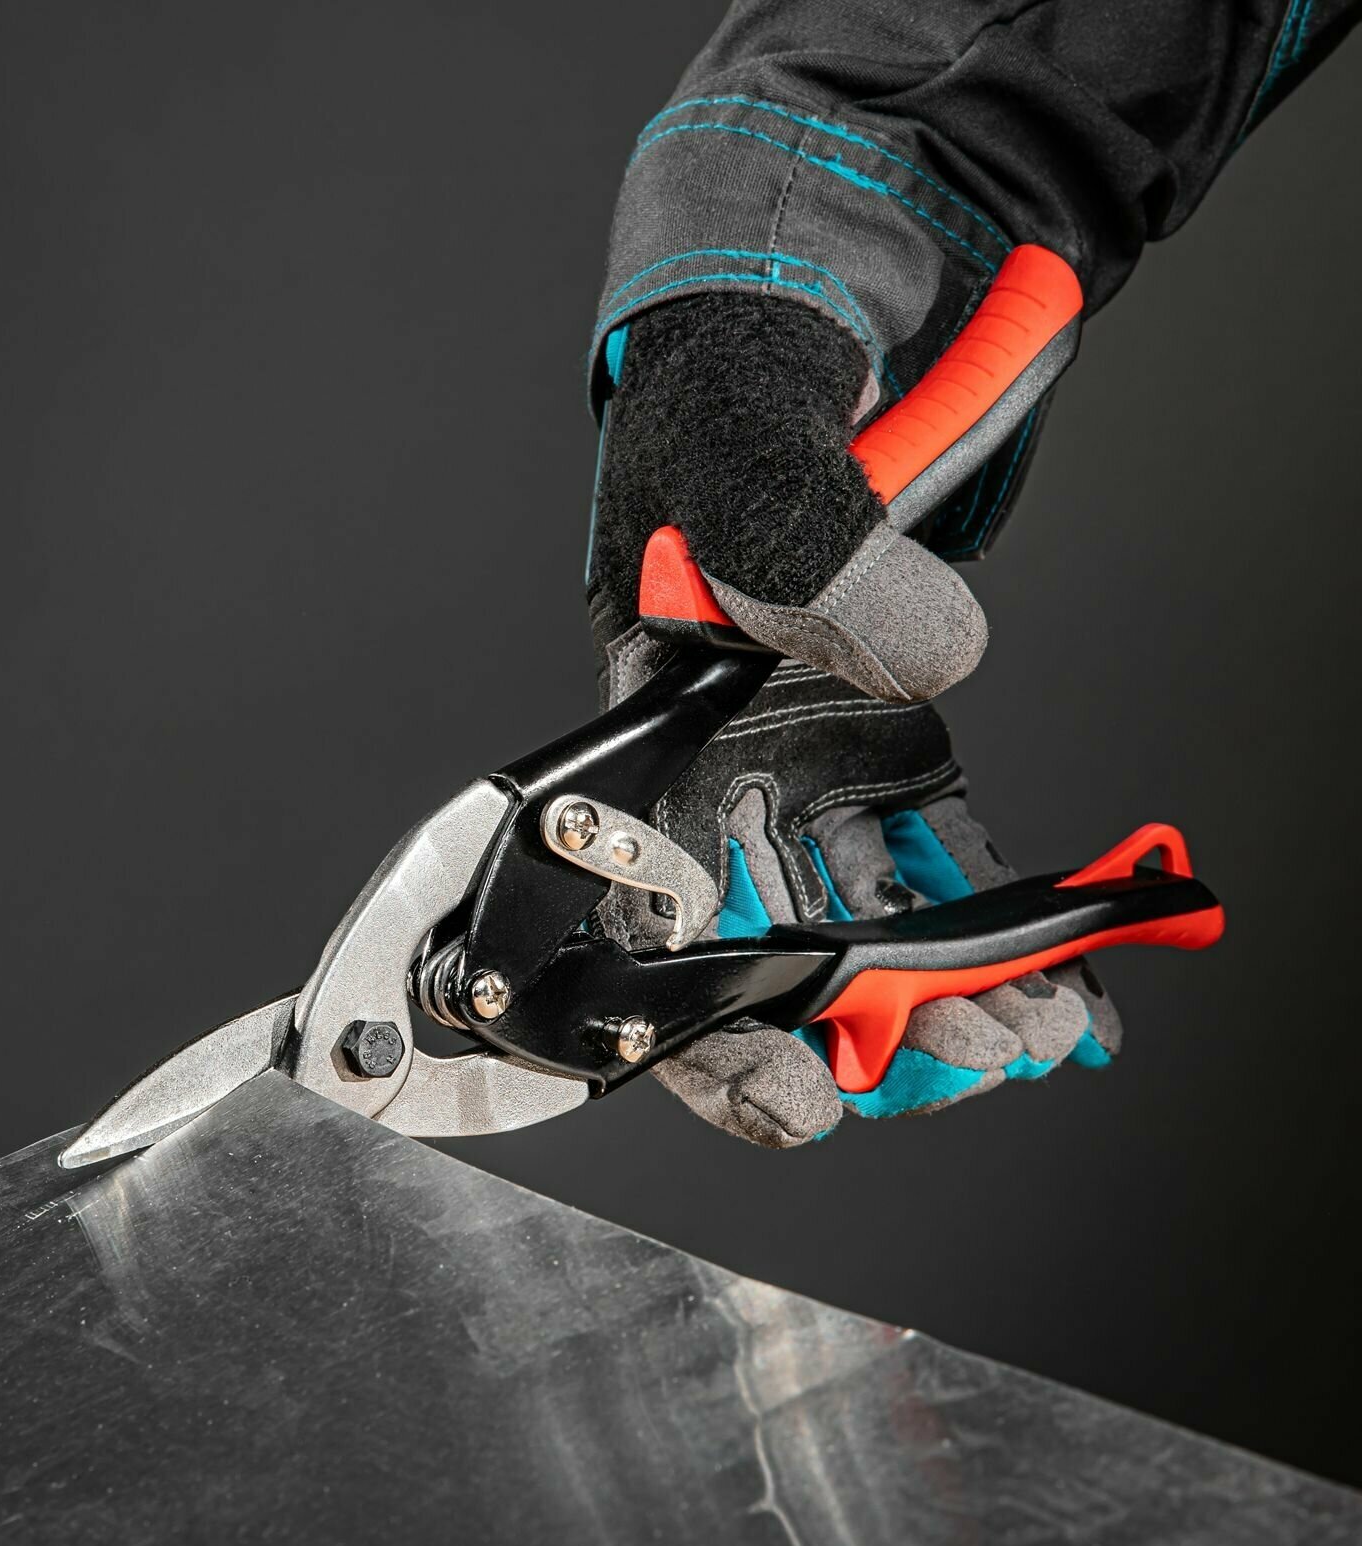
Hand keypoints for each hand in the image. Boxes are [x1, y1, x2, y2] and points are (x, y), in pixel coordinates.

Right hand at [585, 293, 1114, 1147]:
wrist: (819, 288)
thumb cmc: (728, 366)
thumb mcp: (743, 443)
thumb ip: (808, 554)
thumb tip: (927, 662)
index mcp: (636, 734)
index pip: (644, 921)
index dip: (703, 1030)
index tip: (797, 1092)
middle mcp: (714, 767)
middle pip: (770, 948)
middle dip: (865, 1029)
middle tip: (968, 1053)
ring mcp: (809, 755)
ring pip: (872, 918)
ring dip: (952, 991)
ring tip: (1035, 1028)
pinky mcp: (899, 733)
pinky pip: (953, 851)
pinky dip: (1012, 917)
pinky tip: (1072, 970)